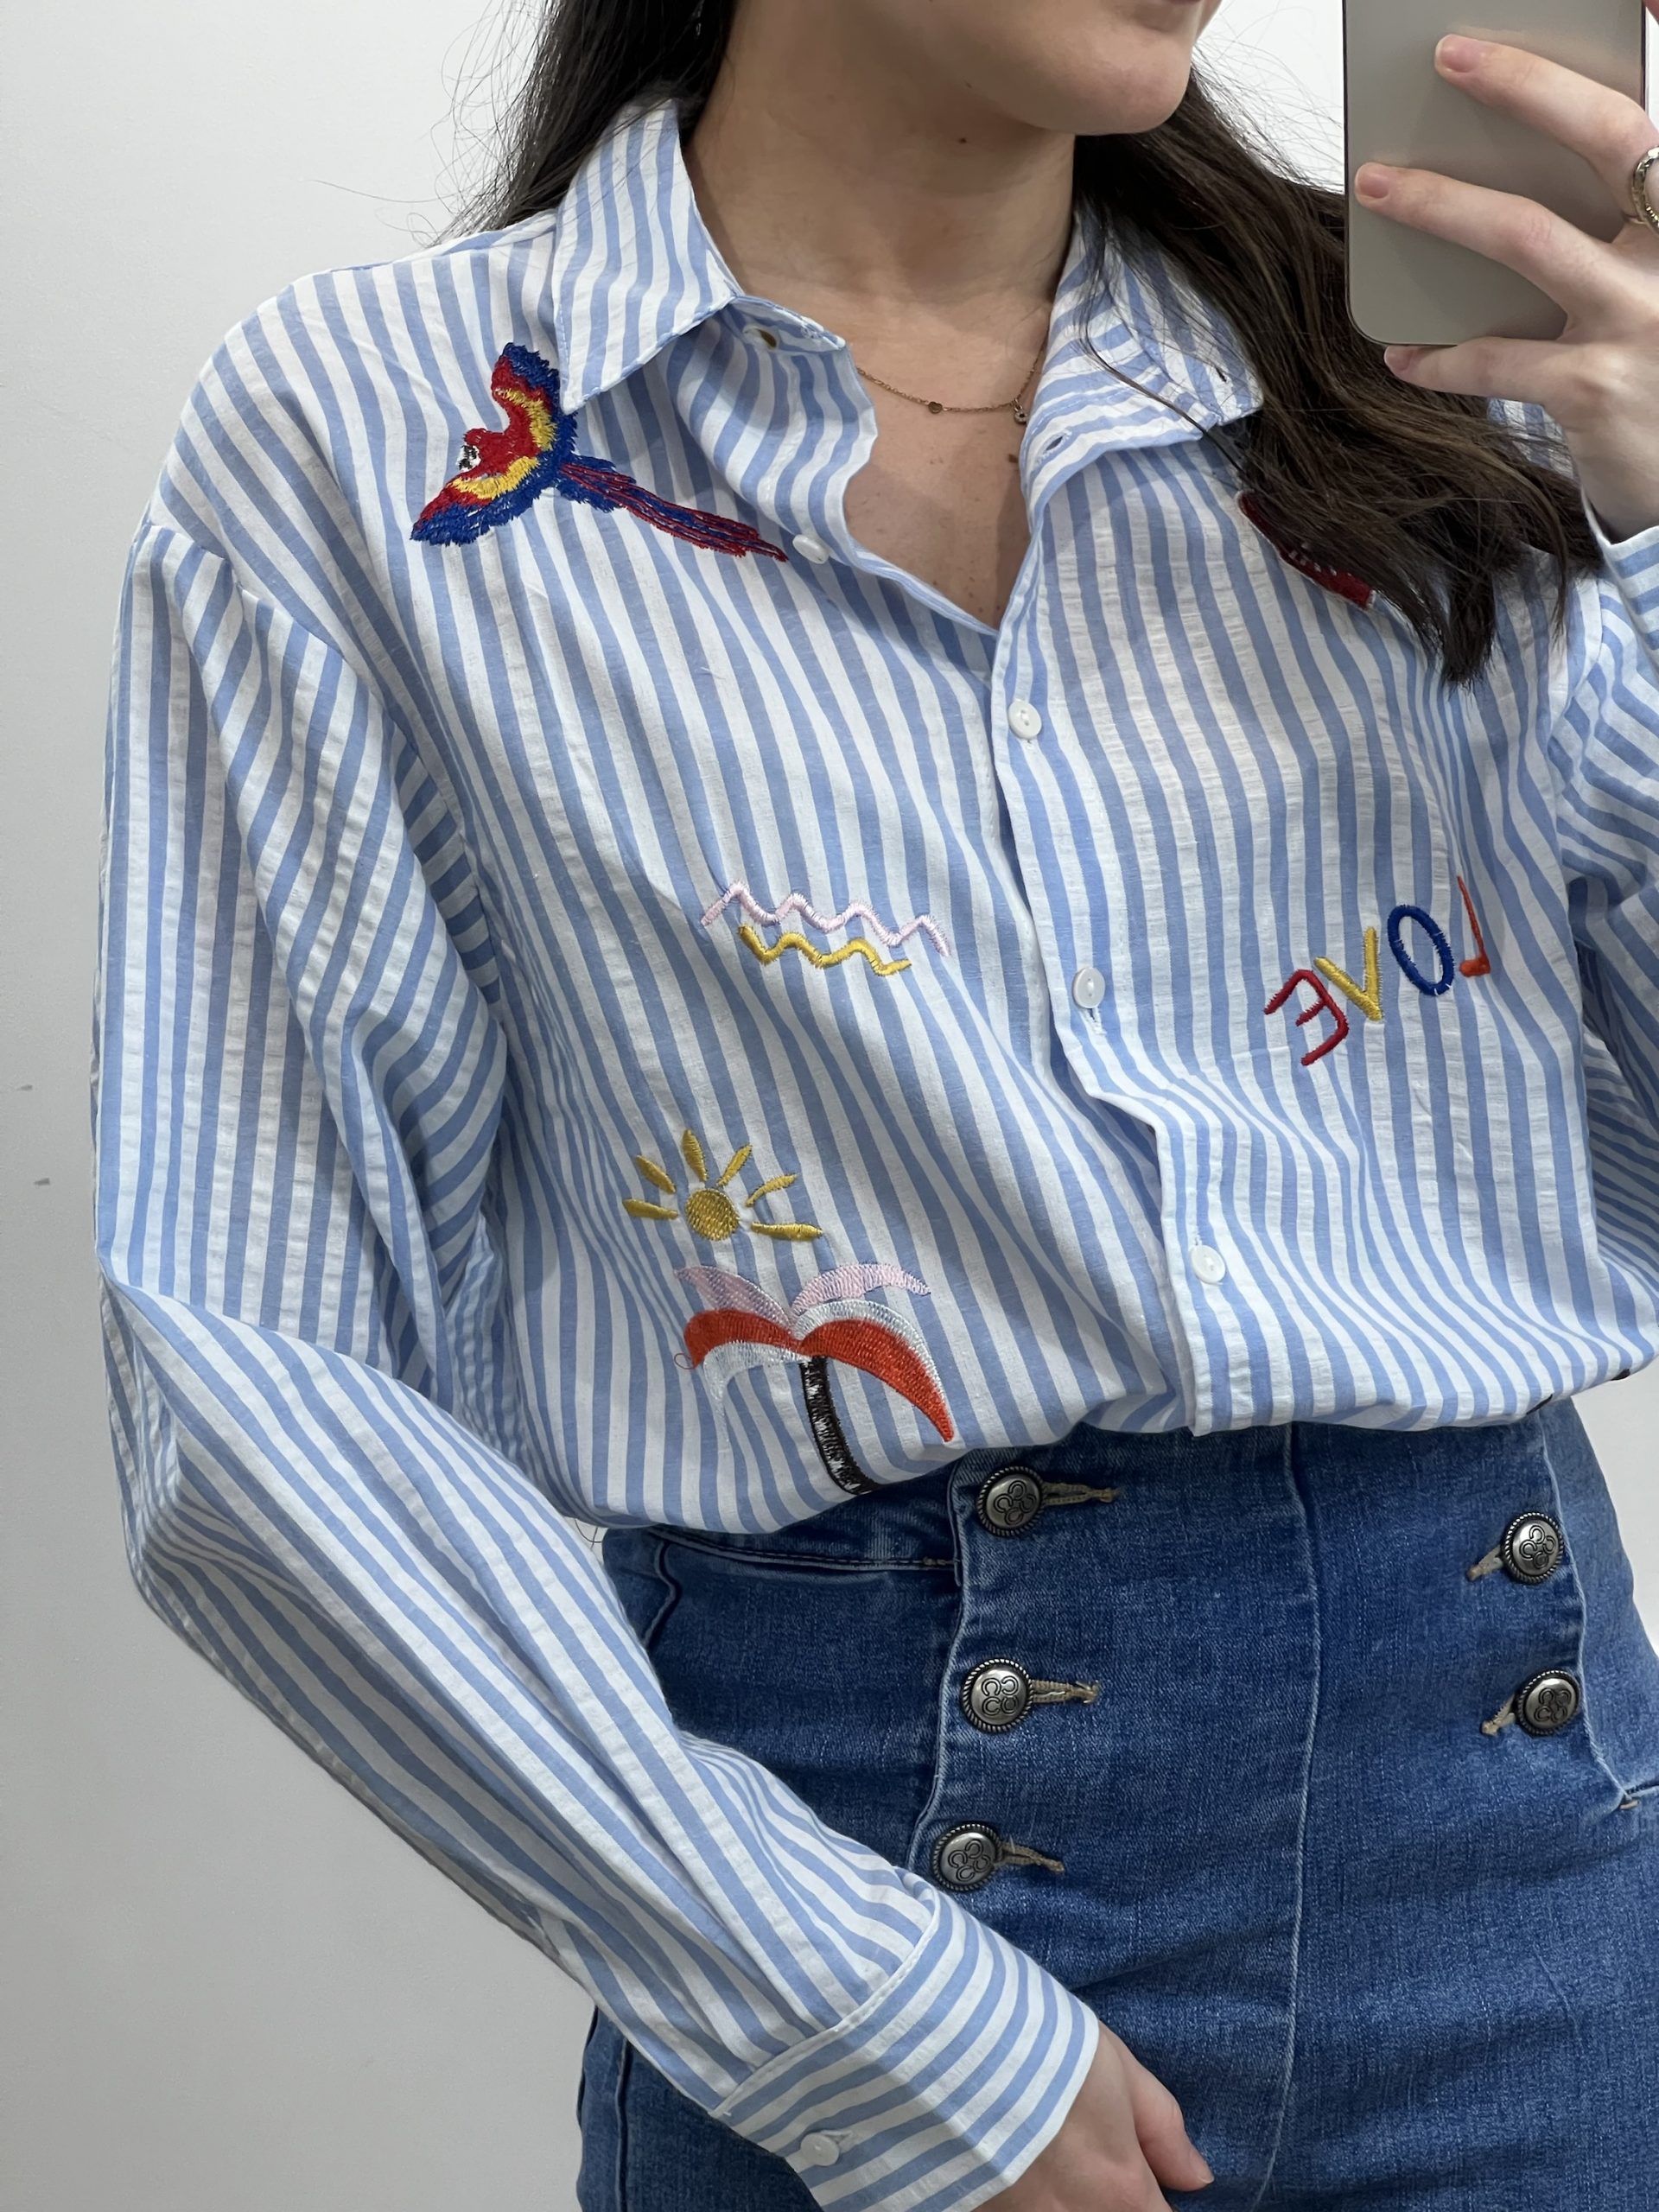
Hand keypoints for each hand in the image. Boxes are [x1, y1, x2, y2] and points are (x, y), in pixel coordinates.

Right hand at [981, 2021, 1214, 2209]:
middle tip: (1091, 2164)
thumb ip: (1162, 2129)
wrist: (947, 2045)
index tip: (1145, 2185)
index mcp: (1122, 2193)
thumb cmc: (1041, 2047)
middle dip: (1110, 2201)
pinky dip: (1024, 2202)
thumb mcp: (1116, 2068)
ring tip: (1050, 2163)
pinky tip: (1014, 2174)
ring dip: (1066, 2201)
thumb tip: (1197, 2177)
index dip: (1157, 2205)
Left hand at [1351, 13, 1658, 541]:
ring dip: (1441, 205)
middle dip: (1526, 87)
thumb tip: (1516, 167)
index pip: (1647, 122)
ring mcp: (1642, 318)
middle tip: (1453, 58)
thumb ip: (1617, 227)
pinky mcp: (1596, 388)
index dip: (1584, 74)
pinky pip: (1495, 359)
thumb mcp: (1657, 281)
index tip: (1581, 13)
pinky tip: (1403, 355)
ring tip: (1379, 188)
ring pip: (1528, 236)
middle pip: (1605, 140)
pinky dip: (1438, 358)